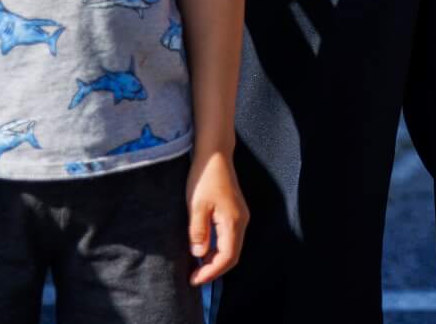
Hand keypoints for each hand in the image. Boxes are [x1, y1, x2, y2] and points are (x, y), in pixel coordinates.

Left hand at [186, 150, 247, 284]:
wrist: (215, 154)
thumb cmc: (204, 178)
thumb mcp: (196, 205)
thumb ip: (198, 231)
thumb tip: (199, 254)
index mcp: (233, 222)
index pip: (227, 257)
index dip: (211, 272)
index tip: (194, 280)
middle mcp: (241, 221)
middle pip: (232, 255)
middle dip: (214, 270)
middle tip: (194, 278)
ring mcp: (240, 217)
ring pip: (231, 247)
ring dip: (215, 260)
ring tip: (196, 267)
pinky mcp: (235, 213)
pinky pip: (229, 238)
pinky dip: (217, 249)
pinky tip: (204, 250)